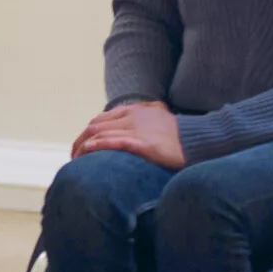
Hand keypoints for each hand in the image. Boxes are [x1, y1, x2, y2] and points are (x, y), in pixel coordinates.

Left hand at [70, 99, 184, 168]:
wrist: (199, 140)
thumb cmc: (180, 135)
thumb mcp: (159, 120)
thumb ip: (143, 120)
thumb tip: (131, 130)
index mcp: (135, 110)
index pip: (102, 119)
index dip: (88, 132)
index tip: (82, 146)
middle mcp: (133, 116)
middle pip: (95, 125)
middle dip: (80, 140)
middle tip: (73, 157)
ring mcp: (137, 129)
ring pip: (100, 133)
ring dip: (83, 146)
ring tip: (75, 161)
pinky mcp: (143, 143)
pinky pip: (113, 141)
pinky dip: (97, 146)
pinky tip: (87, 152)